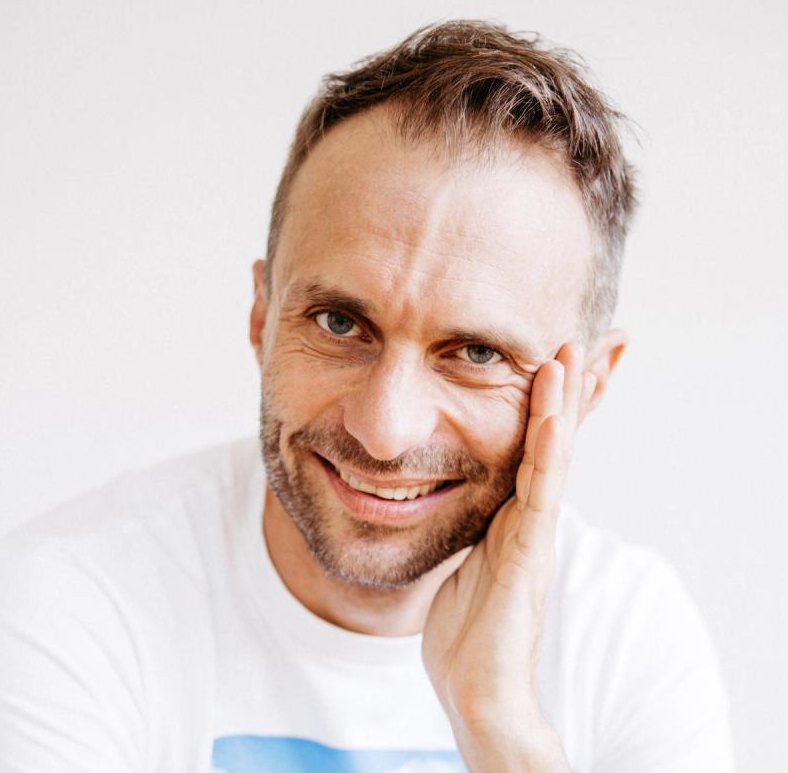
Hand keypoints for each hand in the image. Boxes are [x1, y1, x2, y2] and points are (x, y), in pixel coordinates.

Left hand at [421, 342, 592, 770]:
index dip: (549, 404)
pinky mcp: (529, 551)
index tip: (554, 358)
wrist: (475, 686)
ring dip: (562, 403)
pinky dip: (549, 446)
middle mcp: (531, 515)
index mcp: (513, 514)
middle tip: (580, 338)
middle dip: (569, 391)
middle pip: (555, 441)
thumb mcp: (464, 558)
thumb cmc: (467, 627)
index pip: (536, 446)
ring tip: (568, 353)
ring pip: (554, 455)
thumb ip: (469, 527)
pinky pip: (541, 488)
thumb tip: (445, 496)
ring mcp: (535, 531)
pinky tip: (553, 411)